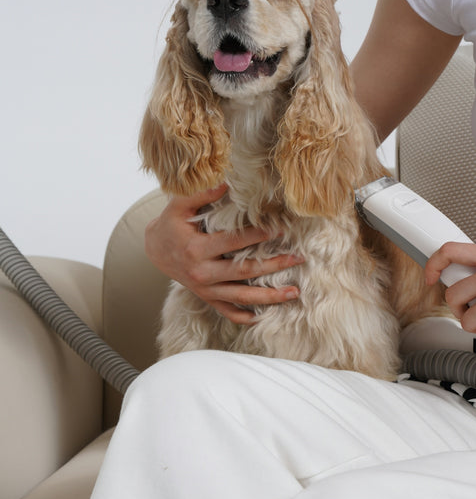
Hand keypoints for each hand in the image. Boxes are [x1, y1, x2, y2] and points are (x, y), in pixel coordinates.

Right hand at [145, 185, 303, 323]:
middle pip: (244, 273)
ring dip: (269, 297)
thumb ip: (202, 193)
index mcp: (196, 249)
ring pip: (241, 298)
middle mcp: (201, 273)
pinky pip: (226, 311)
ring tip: (294, 293)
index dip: (258, 235)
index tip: (281, 228)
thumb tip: (227, 181)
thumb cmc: (170, 223)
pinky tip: (262, 316)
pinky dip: (243, 317)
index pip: (233, 242)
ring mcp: (204, 289)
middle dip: (273, 266)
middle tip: (298, 258)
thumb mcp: (179, 205)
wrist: (154, 249)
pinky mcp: (206, 297)